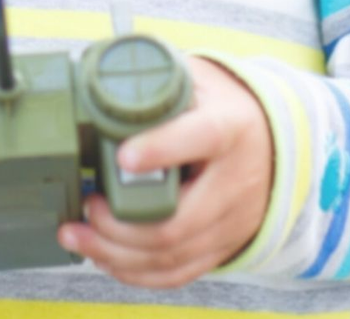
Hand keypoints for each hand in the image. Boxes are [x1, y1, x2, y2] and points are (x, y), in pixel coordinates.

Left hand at [59, 55, 272, 288]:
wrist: (273, 141)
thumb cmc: (222, 106)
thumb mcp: (198, 79)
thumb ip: (156, 79)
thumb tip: (101, 77)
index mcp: (230, 128)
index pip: (200, 138)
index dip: (161, 149)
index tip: (123, 157)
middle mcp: (236, 181)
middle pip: (177, 220)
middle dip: (119, 223)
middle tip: (86, 205)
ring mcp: (232, 222)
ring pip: (171, 254)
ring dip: (115, 252)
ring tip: (76, 234)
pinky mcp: (223, 246)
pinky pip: (178, 273)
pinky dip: (136, 272)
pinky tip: (105, 257)